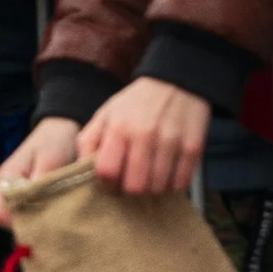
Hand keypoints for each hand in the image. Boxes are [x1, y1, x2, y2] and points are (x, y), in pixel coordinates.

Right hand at [0, 118, 81, 227]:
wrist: (63, 127)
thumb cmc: (55, 140)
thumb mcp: (51, 159)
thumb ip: (41, 185)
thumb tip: (36, 212)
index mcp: (7, 179)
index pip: (1, 215)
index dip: (20, 225)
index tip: (45, 226)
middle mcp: (8, 189)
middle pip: (12, 222)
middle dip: (34, 227)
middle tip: (59, 225)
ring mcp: (18, 193)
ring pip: (24, 220)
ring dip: (42, 222)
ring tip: (63, 217)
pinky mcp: (32, 195)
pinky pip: (35, 214)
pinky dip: (47, 216)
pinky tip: (63, 213)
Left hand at [79, 77, 211, 196]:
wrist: (176, 82)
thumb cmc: (136, 103)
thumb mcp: (106, 114)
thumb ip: (88, 141)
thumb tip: (79, 169)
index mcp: (119, 128)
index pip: (107, 172)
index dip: (107, 182)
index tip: (111, 180)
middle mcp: (145, 135)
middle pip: (134, 186)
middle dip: (130, 189)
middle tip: (131, 181)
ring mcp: (171, 143)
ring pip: (157, 188)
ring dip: (151, 188)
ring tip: (149, 175)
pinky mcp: (193, 148)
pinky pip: (180, 184)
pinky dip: (172, 185)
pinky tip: (167, 173)